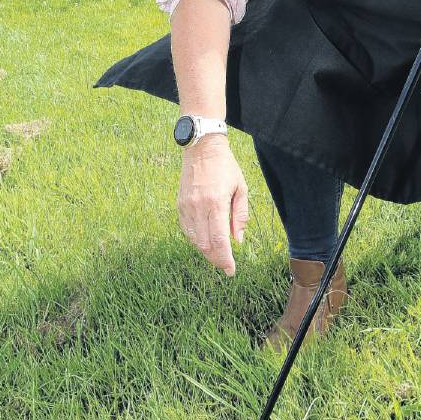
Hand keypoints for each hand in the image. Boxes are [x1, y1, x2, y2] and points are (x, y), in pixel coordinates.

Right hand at [177, 136, 247, 275]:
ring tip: (217, 256)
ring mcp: (186, 206)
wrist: (202, 149)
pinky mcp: (179, 205)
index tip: (231, 270)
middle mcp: (198, 206)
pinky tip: (205, 242)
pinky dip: (196, 240)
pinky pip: (187, 230)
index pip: (219, 240)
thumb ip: (240, 216)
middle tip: (226, 265)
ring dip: (206, 251)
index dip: (225, 259)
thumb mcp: (241, 188)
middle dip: (216, 259)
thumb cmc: (226, 167)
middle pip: (205, 244)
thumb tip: (238, 241)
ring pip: (194, 240)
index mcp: (216, 202)